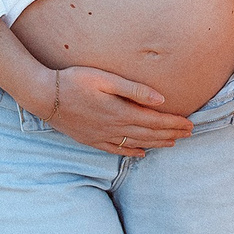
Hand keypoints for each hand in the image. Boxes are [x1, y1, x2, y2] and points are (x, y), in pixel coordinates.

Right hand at [36, 66, 193, 157]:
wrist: (44, 95)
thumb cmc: (74, 80)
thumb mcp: (105, 79)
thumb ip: (134, 90)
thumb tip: (161, 99)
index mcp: (120, 112)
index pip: (155, 121)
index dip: (174, 123)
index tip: (189, 124)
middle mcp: (113, 128)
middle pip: (149, 134)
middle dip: (171, 134)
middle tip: (189, 134)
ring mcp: (102, 136)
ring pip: (136, 144)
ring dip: (157, 144)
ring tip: (173, 143)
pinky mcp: (91, 140)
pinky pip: (116, 150)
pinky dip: (131, 153)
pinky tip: (141, 154)